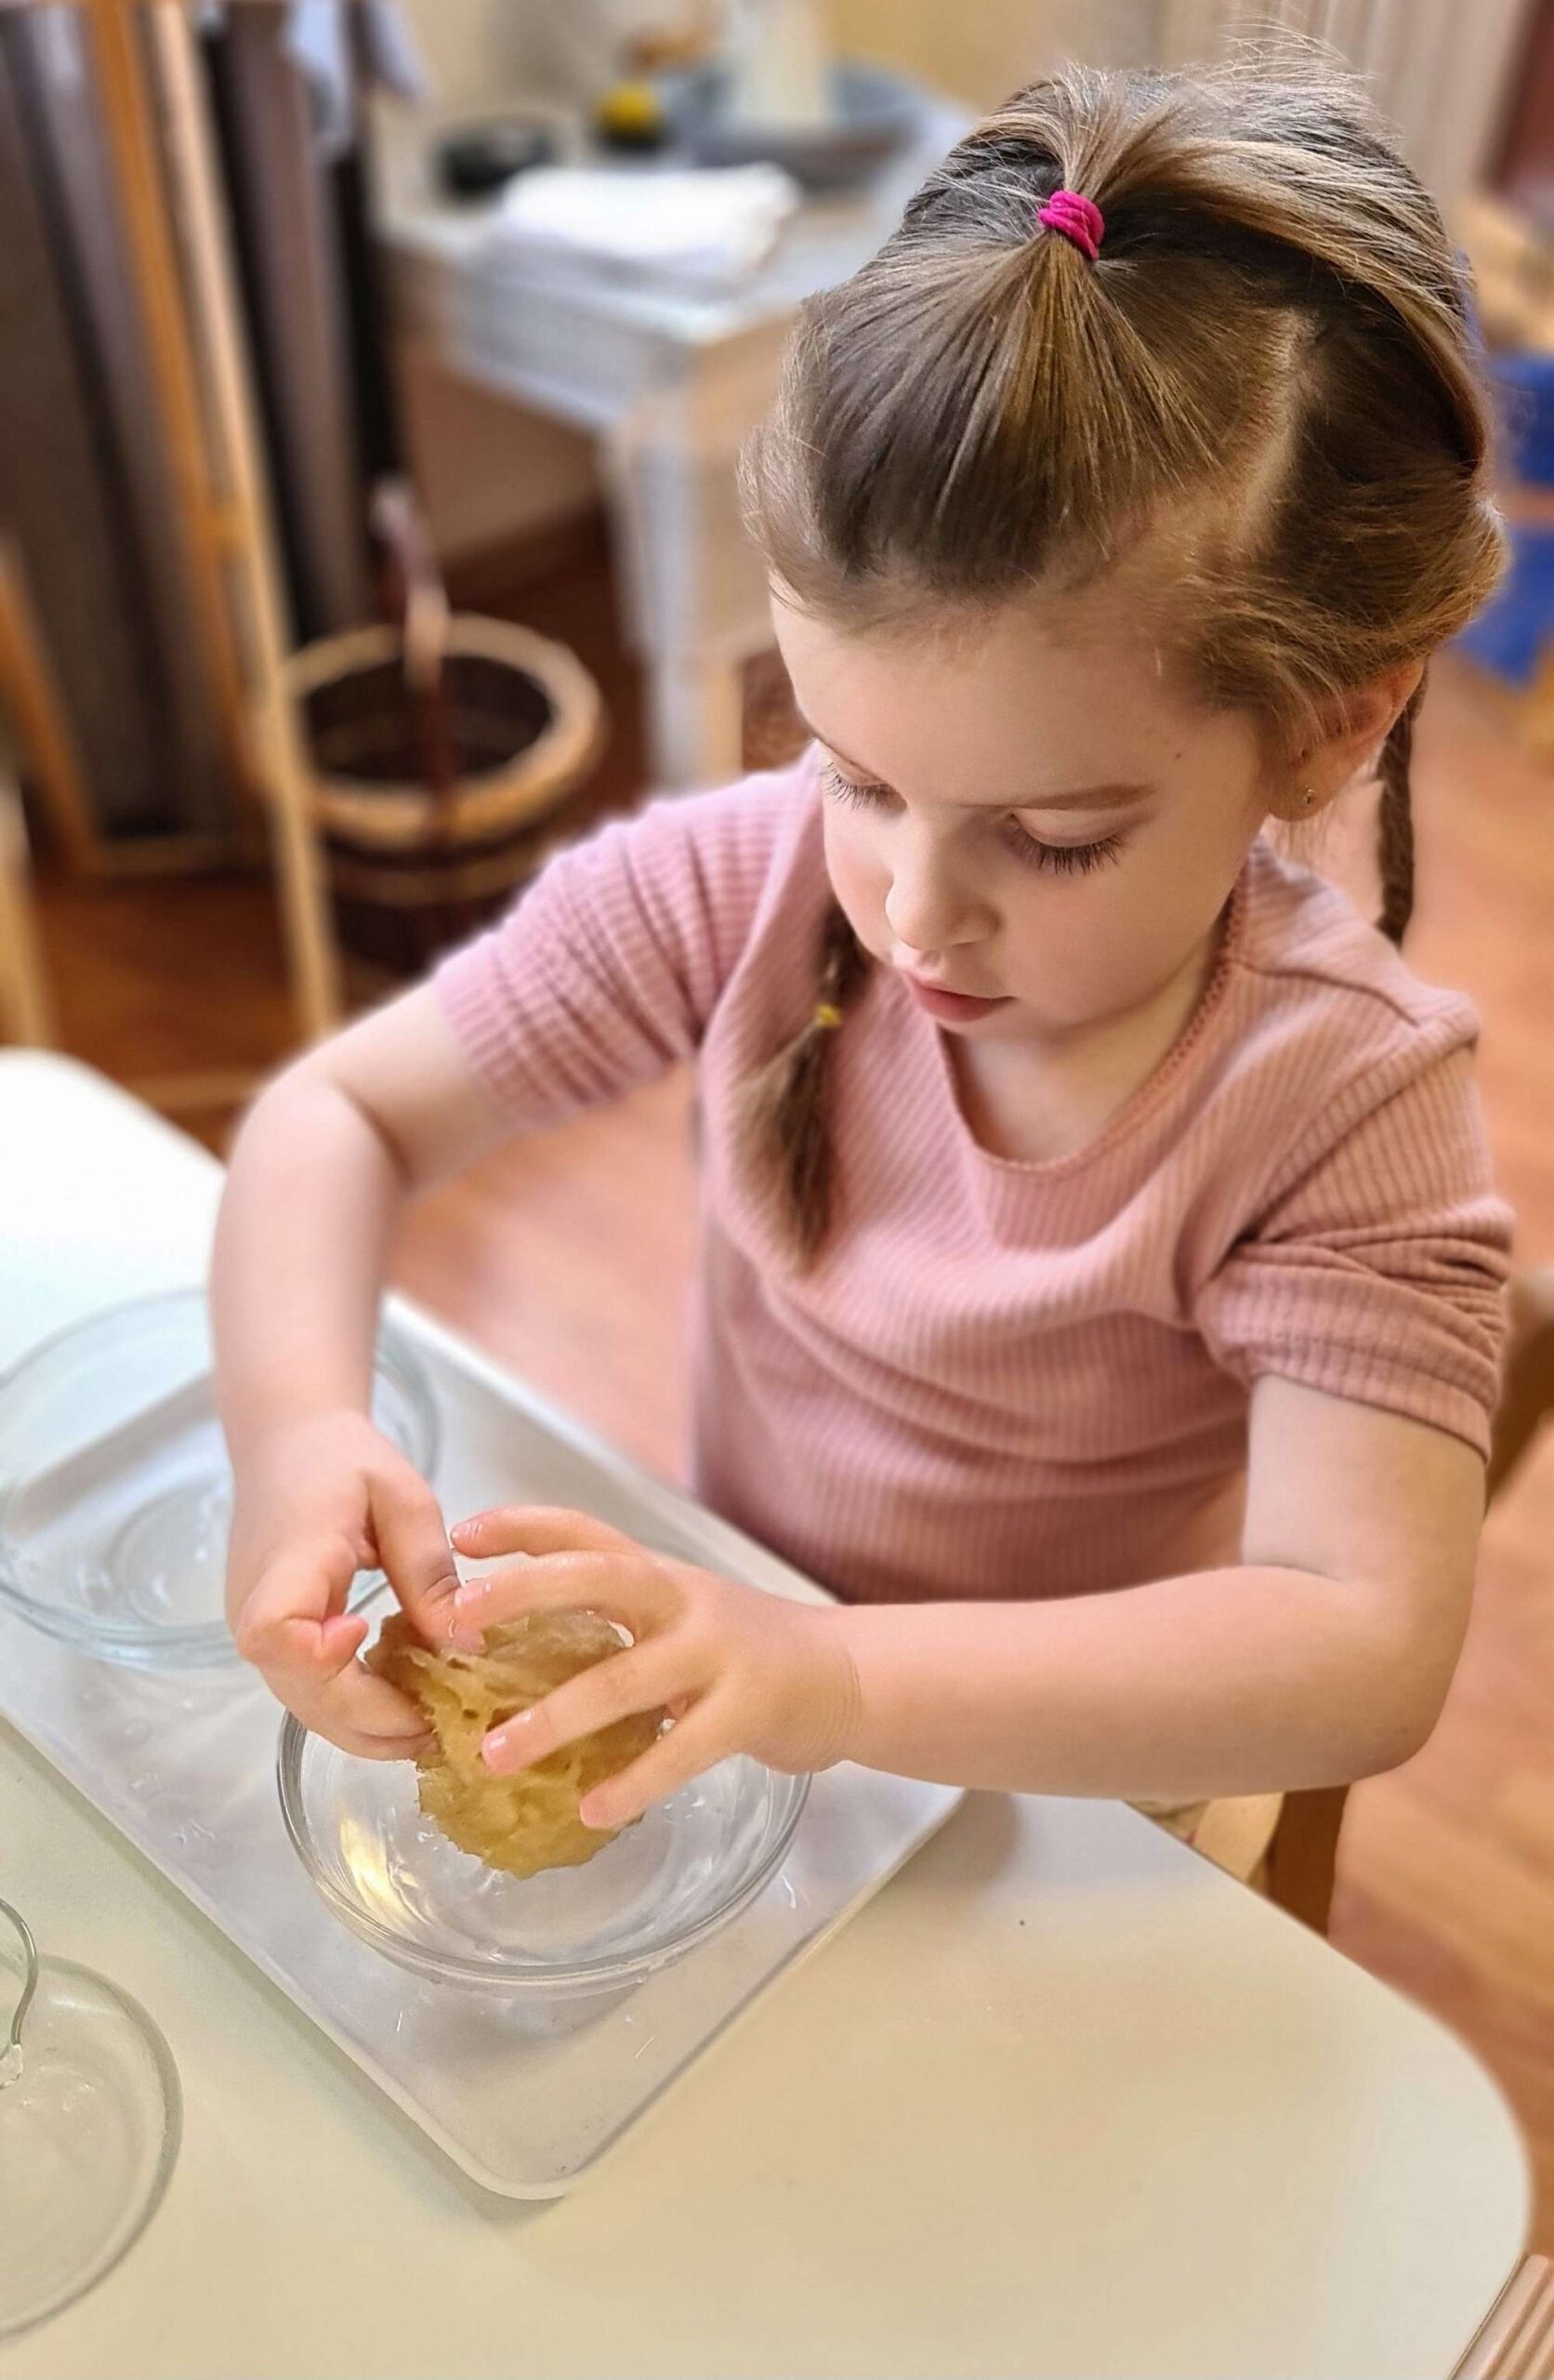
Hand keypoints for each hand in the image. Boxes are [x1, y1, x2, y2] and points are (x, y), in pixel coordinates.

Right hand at [227, 1409, 458, 1756]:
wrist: (287, 1445)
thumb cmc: (343, 1459)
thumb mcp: (402, 1498)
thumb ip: (428, 1571)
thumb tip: (467, 1648)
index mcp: (287, 1560)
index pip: (276, 1631)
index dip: (320, 1656)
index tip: (368, 1639)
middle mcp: (256, 1608)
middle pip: (300, 1690)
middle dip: (373, 1719)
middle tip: (443, 1727)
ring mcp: (256, 1632)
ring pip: (304, 1705)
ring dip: (365, 1728)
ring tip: (432, 1730)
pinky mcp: (272, 1643)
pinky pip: (307, 1693)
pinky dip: (353, 1711)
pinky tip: (401, 1708)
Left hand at [447, 1507, 860, 1829]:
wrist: (843, 1675)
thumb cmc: (743, 1650)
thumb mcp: (679, 1613)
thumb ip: (613, 1620)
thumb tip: (509, 1647)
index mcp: (660, 1575)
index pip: (586, 1532)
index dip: (524, 1526)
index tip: (462, 1537)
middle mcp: (684, 1600)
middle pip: (596, 1577)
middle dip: (522, 1591)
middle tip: (455, 1620)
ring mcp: (718, 1652)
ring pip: (624, 1677)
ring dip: (553, 1717)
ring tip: (494, 1755)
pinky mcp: (747, 1710)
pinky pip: (680, 1750)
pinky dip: (633, 1782)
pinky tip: (591, 1811)